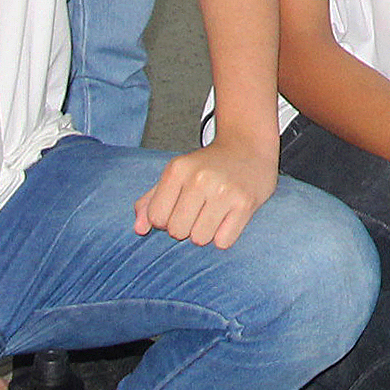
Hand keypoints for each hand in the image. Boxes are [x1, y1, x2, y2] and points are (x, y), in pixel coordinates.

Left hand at [134, 139, 275, 247]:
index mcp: (178, 169)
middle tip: (199, 211)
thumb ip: (151, 200)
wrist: (250, 147)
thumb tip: (139, 229)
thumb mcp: (176, 174)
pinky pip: (223, 242)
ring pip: (200, 239)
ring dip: (205, 233)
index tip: (179, 208)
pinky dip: (224, 236)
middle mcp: (200, 178)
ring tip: (214, 214)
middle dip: (185, 227)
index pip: (156, 217)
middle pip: (177, 231)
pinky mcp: (245, 203)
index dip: (165, 219)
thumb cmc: (208, 165)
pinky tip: (228, 218)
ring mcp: (224, 191)